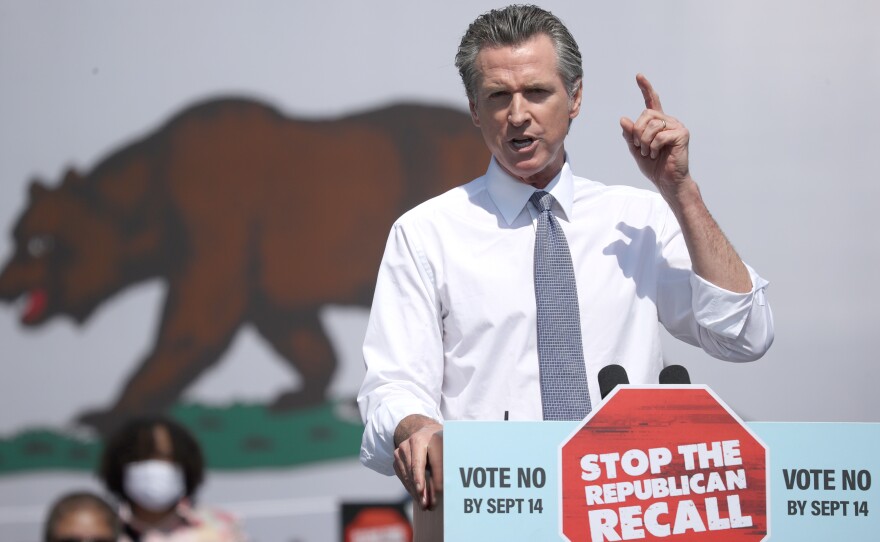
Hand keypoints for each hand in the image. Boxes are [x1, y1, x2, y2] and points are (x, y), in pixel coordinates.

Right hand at [393, 416, 443, 510]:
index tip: (438, 497)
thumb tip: (450, 489)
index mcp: (431, 437)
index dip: (436, 481)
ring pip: (407, 473)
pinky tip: (416, 495)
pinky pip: (402, 474)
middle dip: (422, 490)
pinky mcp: (397, 455)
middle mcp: (414, 440)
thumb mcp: (447, 449)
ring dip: (415, 491)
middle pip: (417, 469)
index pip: (434, 462)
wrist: (426, 431)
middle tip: (427, 506)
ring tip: (423, 505)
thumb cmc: (441, 444)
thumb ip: (447, 465)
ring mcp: (403, 447)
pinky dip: (409, 487)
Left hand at [620, 73, 691, 198]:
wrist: (667, 181)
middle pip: (645, 115)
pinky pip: (660, 135)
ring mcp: (676, 126)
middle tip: (641, 147)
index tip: (638, 76)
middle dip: (637, 133)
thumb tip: (623, 119)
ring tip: (650, 153)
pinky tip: (657, 154)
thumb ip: (630, 135)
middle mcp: (668, 121)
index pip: (651, 102)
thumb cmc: (654, 166)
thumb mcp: (636, 149)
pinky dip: (654, 147)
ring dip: (645, 142)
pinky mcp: (681, 134)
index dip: (645, 89)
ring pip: (652, 125)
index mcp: (658, 123)